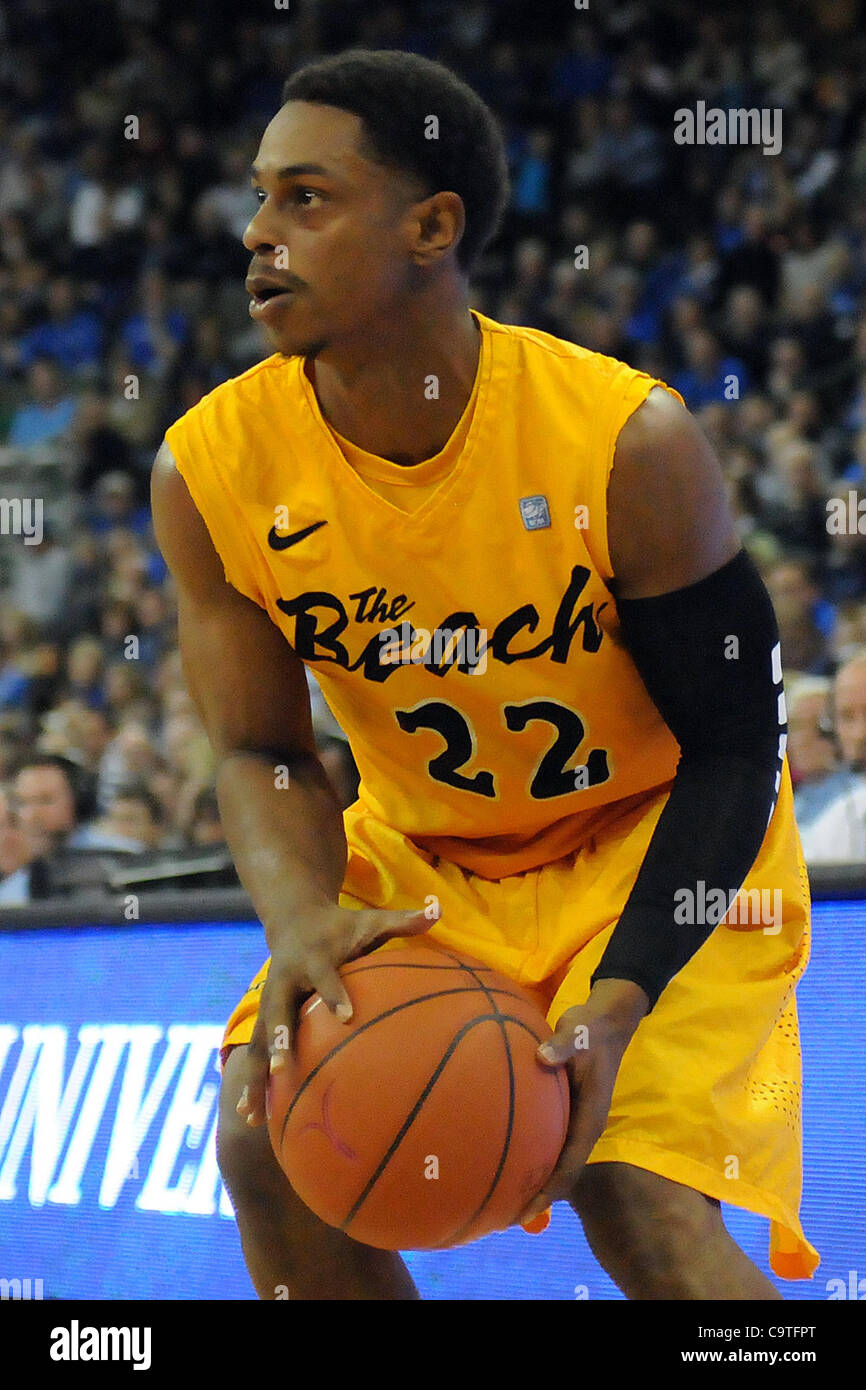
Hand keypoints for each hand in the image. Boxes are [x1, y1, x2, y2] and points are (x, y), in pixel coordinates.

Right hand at [237, 902, 434, 1127]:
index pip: (326, 977)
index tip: (347, 1016)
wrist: (294, 919)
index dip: (335, 993)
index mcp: (314, 958)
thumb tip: (437, 910)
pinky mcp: (262, 1017)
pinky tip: (252, 1115)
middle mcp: (285, 981)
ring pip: (257, 1040)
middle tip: (280, 1069)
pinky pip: (255, 1051)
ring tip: (252, 1115)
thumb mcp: (369, 920)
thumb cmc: (341, 927)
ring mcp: (269, 1001)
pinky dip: (252, 1082)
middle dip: (277, 1040)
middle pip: (276, 1012)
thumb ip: (402, 921)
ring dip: (254, 1076)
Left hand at [519, 980, 648, 1223]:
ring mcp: (574, 1120)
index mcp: (590, 1118)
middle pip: (560, 1172)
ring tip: (497, 1197)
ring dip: (531, 1179)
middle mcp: (583, 1126)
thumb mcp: (579, 1033)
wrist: (605, 1021)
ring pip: (553, 1159)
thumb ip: (562, 1045)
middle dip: (536, 1195)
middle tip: (502, 1215)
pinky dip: (528, 1153)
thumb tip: (542, 1056)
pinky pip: (546, 1140)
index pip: (570, 1165)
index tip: (525, 1211)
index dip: (549, 1190)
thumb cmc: (591, 1030)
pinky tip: (501, 1155)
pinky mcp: (564, 1110)